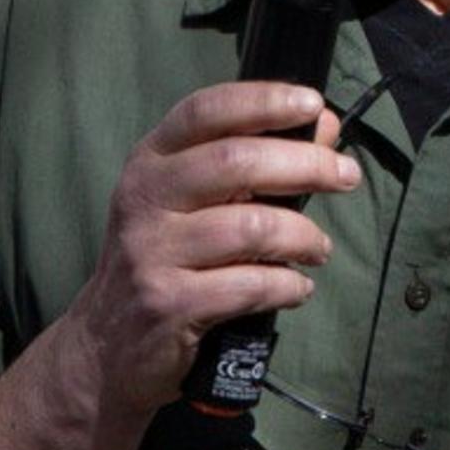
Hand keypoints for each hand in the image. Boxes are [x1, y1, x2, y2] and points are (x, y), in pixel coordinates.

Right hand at [66, 82, 360, 424]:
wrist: (104, 349)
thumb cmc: (163, 262)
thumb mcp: (192, 204)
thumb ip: (254, 164)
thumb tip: (323, 124)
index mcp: (150, 161)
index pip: (206, 111)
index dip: (263, 101)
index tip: (313, 104)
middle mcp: (144, 198)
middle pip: (235, 162)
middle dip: (305, 165)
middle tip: (346, 176)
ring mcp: (151, 252)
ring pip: (250, 227)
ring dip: (303, 236)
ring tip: (319, 249)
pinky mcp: (168, 304)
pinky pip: (248, 285)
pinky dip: (287, 285)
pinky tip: (298, 287)